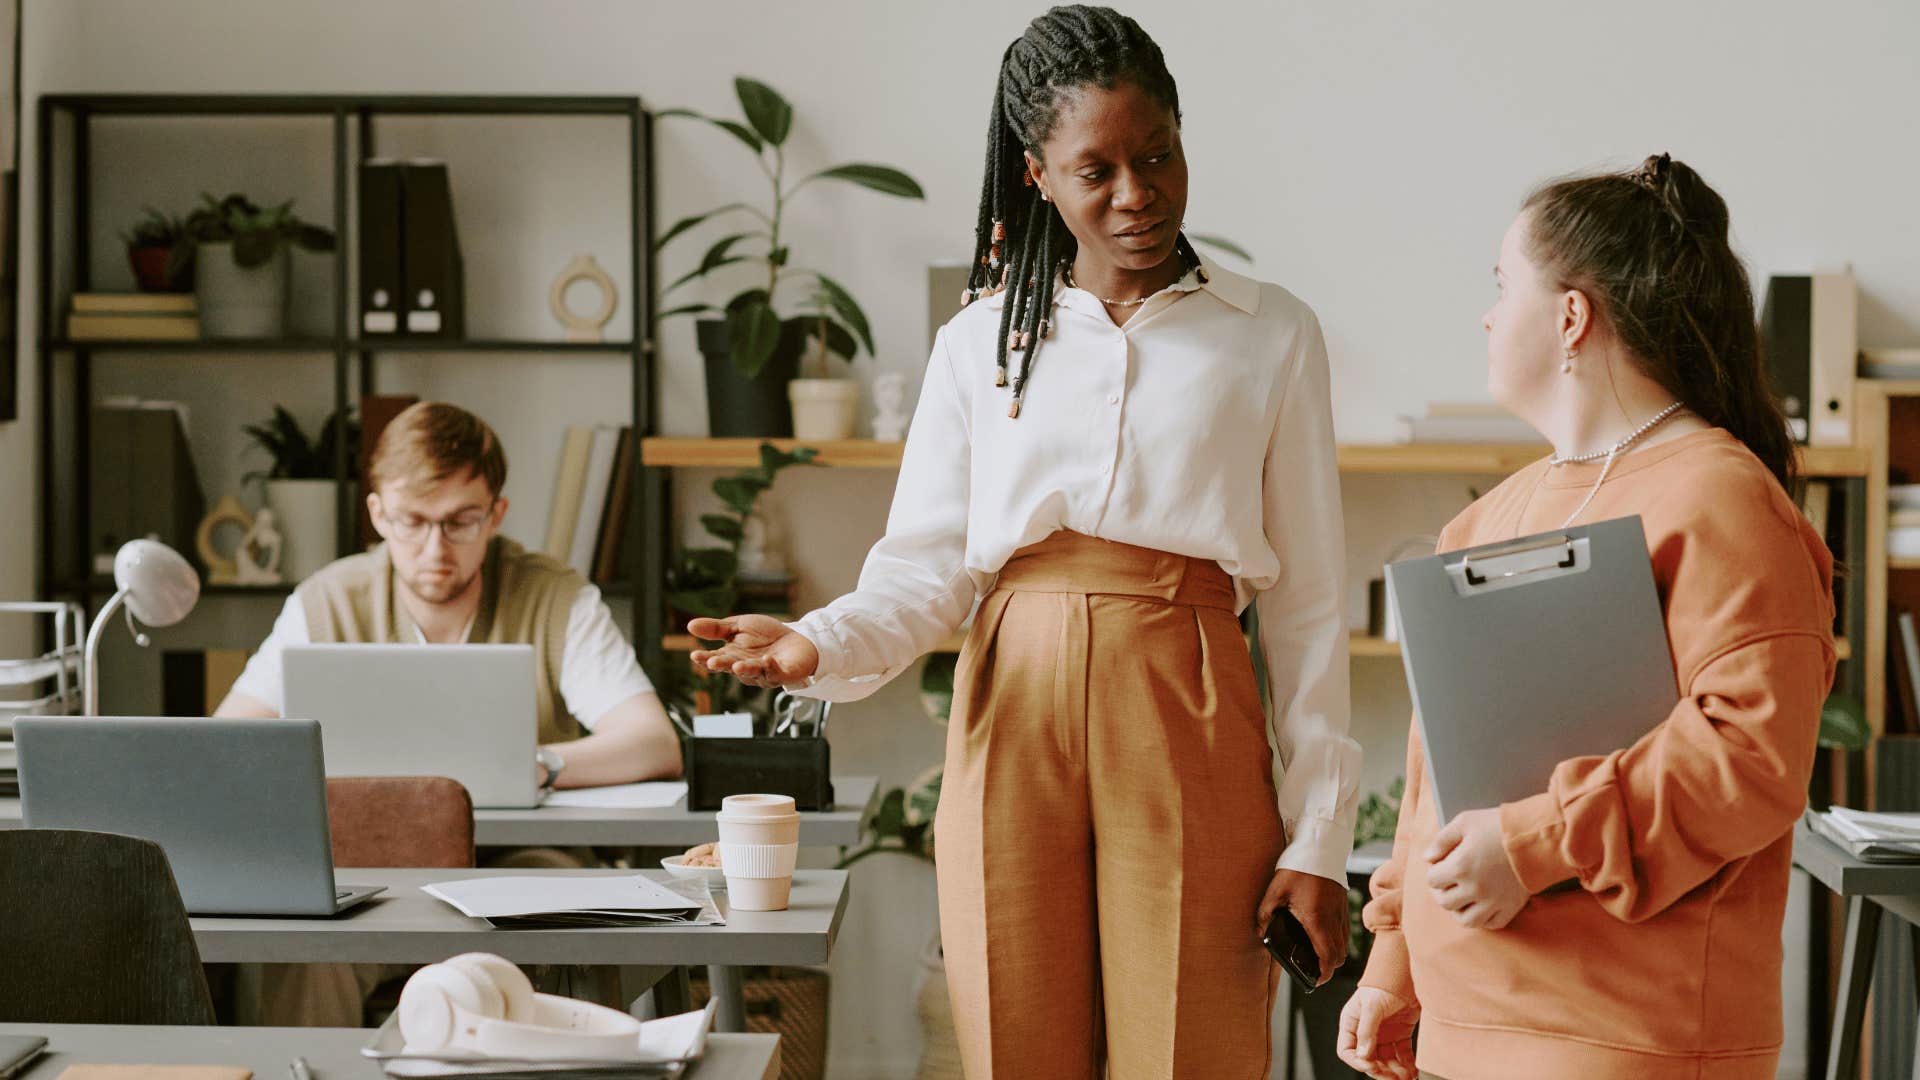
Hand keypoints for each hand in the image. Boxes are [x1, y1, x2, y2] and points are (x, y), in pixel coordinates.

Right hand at [687, 615, 820, 689]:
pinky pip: (777, 673)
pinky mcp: (783, 674)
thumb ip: (716, 629)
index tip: (695, 655)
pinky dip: (772, 667)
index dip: (705, 659)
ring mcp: (764, 673)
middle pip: (732, 667)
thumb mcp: (738, 626)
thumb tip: (689, 626)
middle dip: (722, 665)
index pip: (716, 659)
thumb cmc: (766, 636)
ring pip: (753, 672)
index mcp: (733, 656)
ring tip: (738, 665)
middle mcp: (746, 668)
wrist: (797, 639)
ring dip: (745, 669)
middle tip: (712, 663)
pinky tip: (768, 660)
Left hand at [1254, 869, 1348, 986]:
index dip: (1323, 974)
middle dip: (1328, 968)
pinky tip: (1322, 937)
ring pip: (1345, 945)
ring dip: (1333, 955)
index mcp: (1317, 919)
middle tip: (1312, 970)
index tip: (1314, 981)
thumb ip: (1264, 913)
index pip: (1327, 957)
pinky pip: (1345, 932)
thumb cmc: (1298, 868)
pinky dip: (1337, 941)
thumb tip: (1260, 932)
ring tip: (1316, 956)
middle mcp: (1333, 919)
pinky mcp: (1344, 906)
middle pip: (1339, 956)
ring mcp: (1341, 913)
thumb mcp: (1275, 891)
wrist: (1320, 848)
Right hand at [1337, 986, 1419, 1079]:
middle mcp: (1366, 1031)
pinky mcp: (1399, 1033)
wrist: (1407, 974)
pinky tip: (1412, 1071)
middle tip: (1392, 1077)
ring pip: (1386, 1060)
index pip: (1347, 1050)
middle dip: (1380, 1070)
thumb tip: (1364, 1055)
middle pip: (1368, 1059)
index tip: (1371, 1067)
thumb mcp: (1372, 1006)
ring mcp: (1383, 1033)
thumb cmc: (1384, 984)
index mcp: (1352, 1023)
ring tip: (1405, 1077)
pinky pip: (1401, 1054)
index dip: (1358, 1062)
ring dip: (1394, 1071)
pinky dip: (1406, 1065)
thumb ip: (1367, 1031)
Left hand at [1424, 807, 1529, 928]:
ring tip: (1461, 898)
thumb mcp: (1464, 822)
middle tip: (1448, 882)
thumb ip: (1441, 840)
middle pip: (1445, 902)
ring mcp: (1493, 902)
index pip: (1432, 880)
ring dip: (1459, 910)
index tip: (1441, 865)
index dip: (1434, 871)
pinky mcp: (1511, 907)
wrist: (1536, 837)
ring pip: (1466, 920)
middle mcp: (1474, 889)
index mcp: (1459, 867)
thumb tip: (1427, 858)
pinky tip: (1482, 905)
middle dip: (1442, 891)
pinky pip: (1492, 924)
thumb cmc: (1499, 826)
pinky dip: (1483, 919)